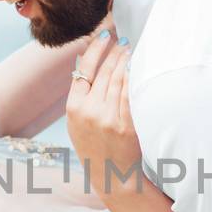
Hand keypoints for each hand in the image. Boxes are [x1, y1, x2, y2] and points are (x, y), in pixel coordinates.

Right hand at [66, 30, 141, 195]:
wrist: (111, 176)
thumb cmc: (94, 147)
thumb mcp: (76, 123)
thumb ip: (80, 95)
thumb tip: (83, 62)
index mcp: (73, 109)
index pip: (83, 70)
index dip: (94, 50)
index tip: (103, 35)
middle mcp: (89, 112)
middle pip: (103, 72)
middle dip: (114, 51)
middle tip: (122, 38)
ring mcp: (108, 118)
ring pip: (118, 80)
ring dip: (126, 61)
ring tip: (130, 48)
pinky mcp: (126, 125)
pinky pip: (131, 94)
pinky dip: (135, 78)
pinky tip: (138, 66)